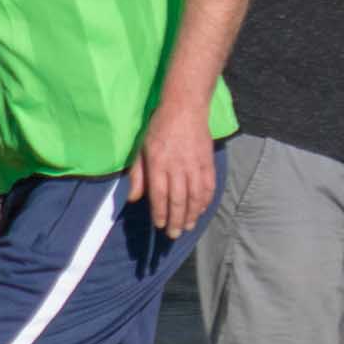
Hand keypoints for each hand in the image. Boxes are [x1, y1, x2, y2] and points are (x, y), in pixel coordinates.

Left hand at [127, 100, 217, 237]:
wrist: (185, 108)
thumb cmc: (159, 128)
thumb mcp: (141, 149)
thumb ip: (138, 175)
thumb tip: (134, 199)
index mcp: (158, 163)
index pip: (159, 195)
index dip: (160, 213)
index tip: (160, 226)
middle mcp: (177, 167)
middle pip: (178, 200)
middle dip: (176, 220)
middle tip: (174, 235)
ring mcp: (195, 165)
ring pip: (195, 197)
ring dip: (191, 215)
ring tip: (187, 227)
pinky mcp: (207, 162)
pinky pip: (209, 187)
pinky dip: (205, 201)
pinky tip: (200, 210)